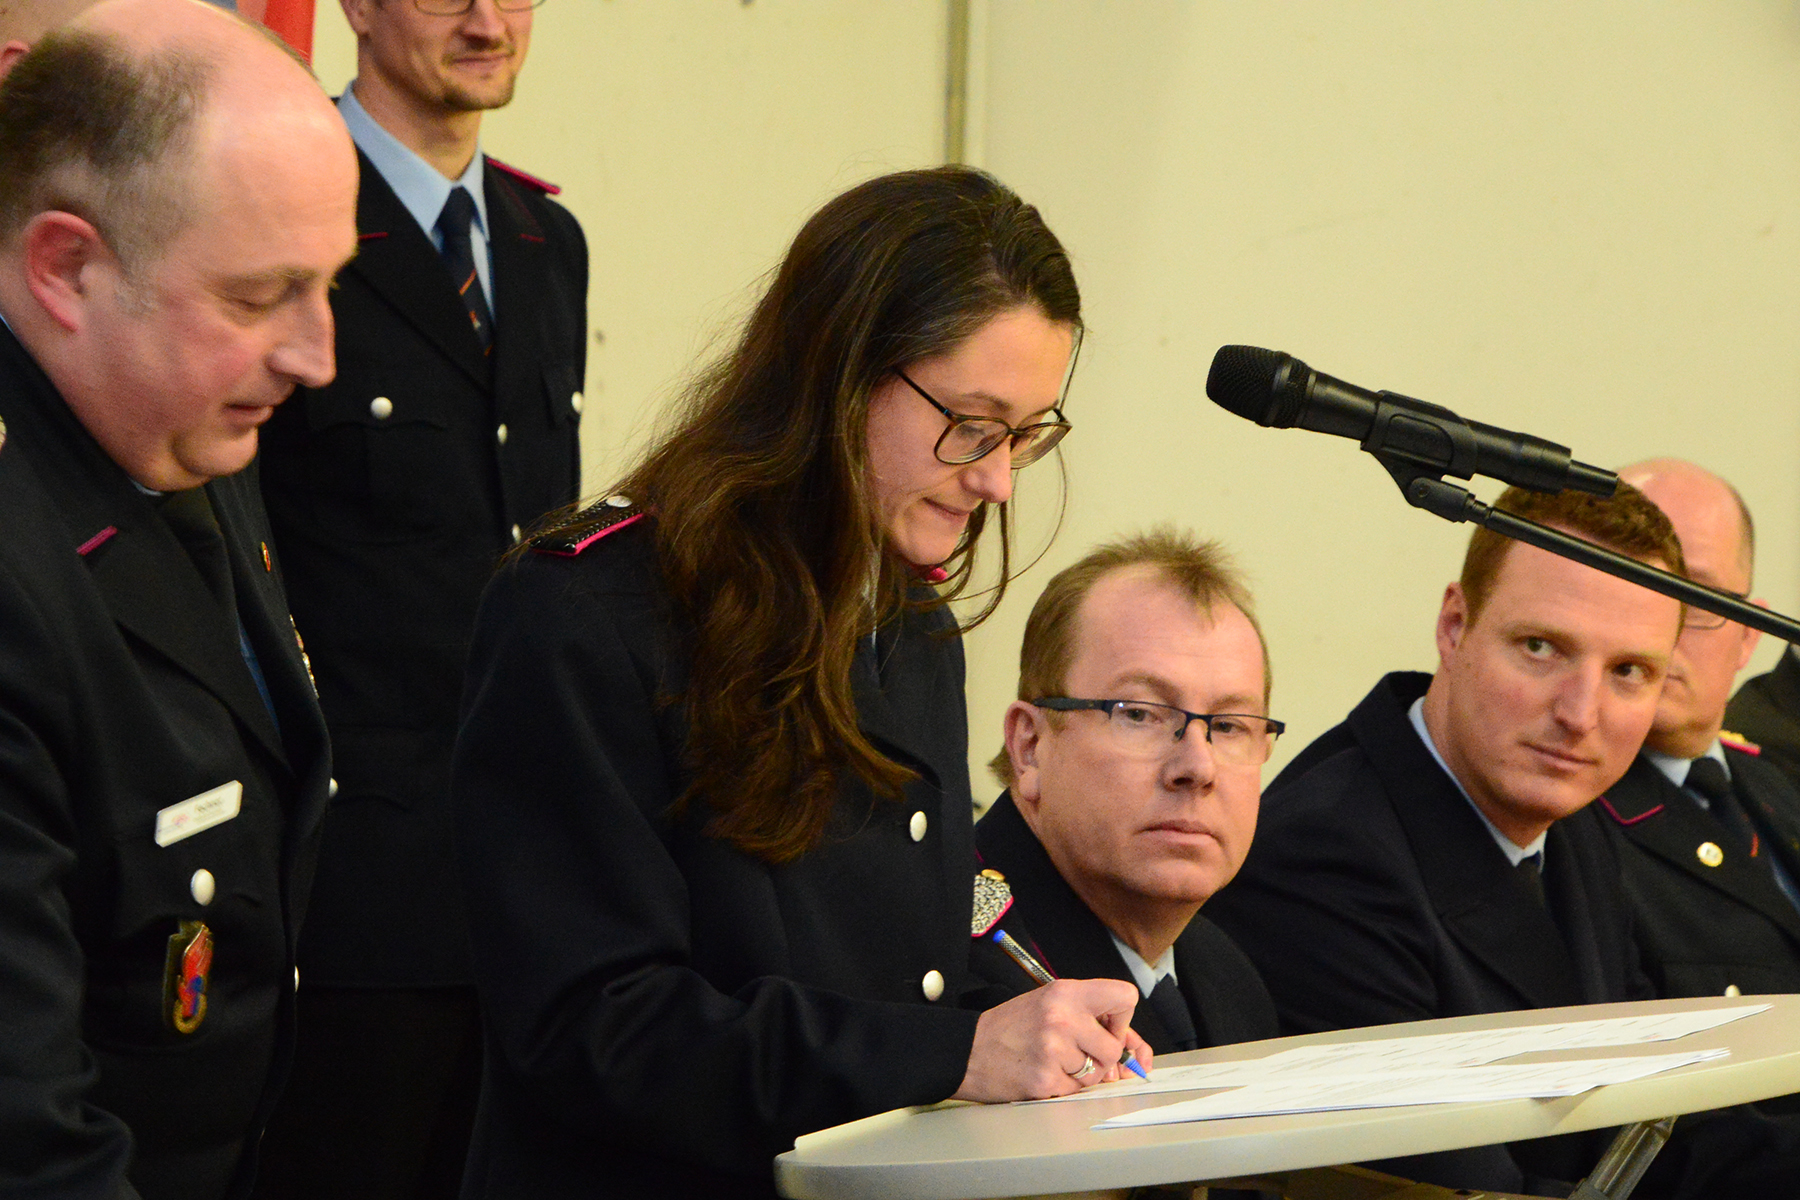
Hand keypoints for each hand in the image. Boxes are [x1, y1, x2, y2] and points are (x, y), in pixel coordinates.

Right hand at [952, 978, 1150, 1101]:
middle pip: (1113, 1047)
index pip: (1125, 996)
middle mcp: (1062, 1017)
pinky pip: (1076, 1090)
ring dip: (1081, 1073)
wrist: (968, 1050)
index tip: (1107, 1026)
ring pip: (1096, 1072)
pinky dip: (1064, 1087)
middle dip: (1100, 1056)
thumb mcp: (1050, 1004)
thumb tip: (1134, 1049)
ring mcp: (1054, 1050)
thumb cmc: (1010, 1027)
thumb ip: (1090, 1017)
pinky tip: (1043, 1072)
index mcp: (1066, 992)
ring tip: (1053, 1060)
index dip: (1122, 1018)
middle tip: (1075, 1050)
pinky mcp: (1046, 1079)